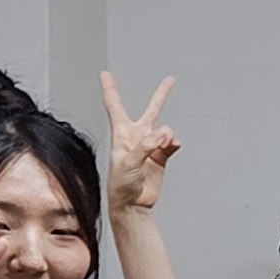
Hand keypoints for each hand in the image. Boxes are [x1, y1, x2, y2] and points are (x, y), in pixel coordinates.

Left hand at [100, 71, 180, 216]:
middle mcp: (137, 137)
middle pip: (151, 110)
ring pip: (165, 129)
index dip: (110, 89)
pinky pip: (172, 144)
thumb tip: (163, 133)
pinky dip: (174, 144)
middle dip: (161, 95)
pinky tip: (172, 147)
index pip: (114, 106)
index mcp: (121, 134)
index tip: (105, 74)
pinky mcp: (161, 157)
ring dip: (167, 135)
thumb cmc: (121, 184)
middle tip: (171, 80)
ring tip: (164, 144)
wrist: (132, 204)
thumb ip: (145, 146)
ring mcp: (151, 147)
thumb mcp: (128, 163)